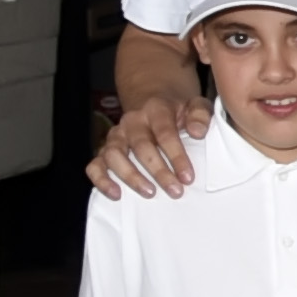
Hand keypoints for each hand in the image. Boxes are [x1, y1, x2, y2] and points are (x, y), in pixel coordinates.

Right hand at [88, 95, 215, 199]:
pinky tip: (116, 194)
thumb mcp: (196, 105)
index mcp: (156, 110)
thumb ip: (201, 115)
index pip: (165, 133)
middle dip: (158, 171)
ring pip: (114, 155)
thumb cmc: (179, 111)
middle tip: (175, 191)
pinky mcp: (104, 149)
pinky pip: (95, 165)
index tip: (188, 178)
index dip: (177, 156)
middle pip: (141, 146)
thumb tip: (198, 132)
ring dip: (131, 176)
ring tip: (150, 193)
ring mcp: (116, 136)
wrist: (155, 102)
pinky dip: (101, 180)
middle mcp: (132, 122)